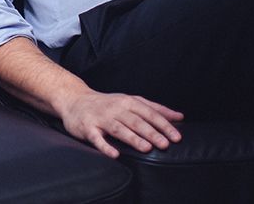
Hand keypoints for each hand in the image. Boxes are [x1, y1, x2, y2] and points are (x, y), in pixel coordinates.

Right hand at [58, 90, 183, 158]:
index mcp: (128, 102)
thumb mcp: (131, 101)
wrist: (74, 99)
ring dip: (133, 138)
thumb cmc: (107, 103)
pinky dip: (105, 146)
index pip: (149, 113)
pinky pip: (97, 138)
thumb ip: (154, 109)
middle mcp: (115, 109)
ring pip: (119, 129)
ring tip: (146, 148)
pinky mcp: (88, 128)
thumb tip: (179, 117)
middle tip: (165, 144)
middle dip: (151, 132)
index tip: (176, 137)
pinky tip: (115, 154)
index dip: (163, 124)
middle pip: (136, 121)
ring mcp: (101, 118)